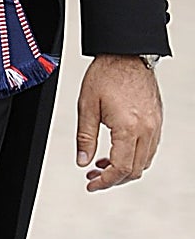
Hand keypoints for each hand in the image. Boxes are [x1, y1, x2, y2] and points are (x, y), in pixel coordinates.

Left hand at [75, 54, 162, 191]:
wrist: (126, 54)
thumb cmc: (106, 74)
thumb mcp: (86, 105)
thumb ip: (85, 136)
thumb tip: (82, 161)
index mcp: (129, 128)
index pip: (121, 168)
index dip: (105, 181)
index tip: (91, 184)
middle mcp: (147, 130)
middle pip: (135, 170)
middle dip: (113, 178)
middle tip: (93, 176)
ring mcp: (155, 126)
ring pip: (144, 161)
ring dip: (124, 169)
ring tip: (101, 165)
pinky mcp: (157, 121)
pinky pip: (149, 148)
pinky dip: (134, 156)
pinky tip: (116, 151)